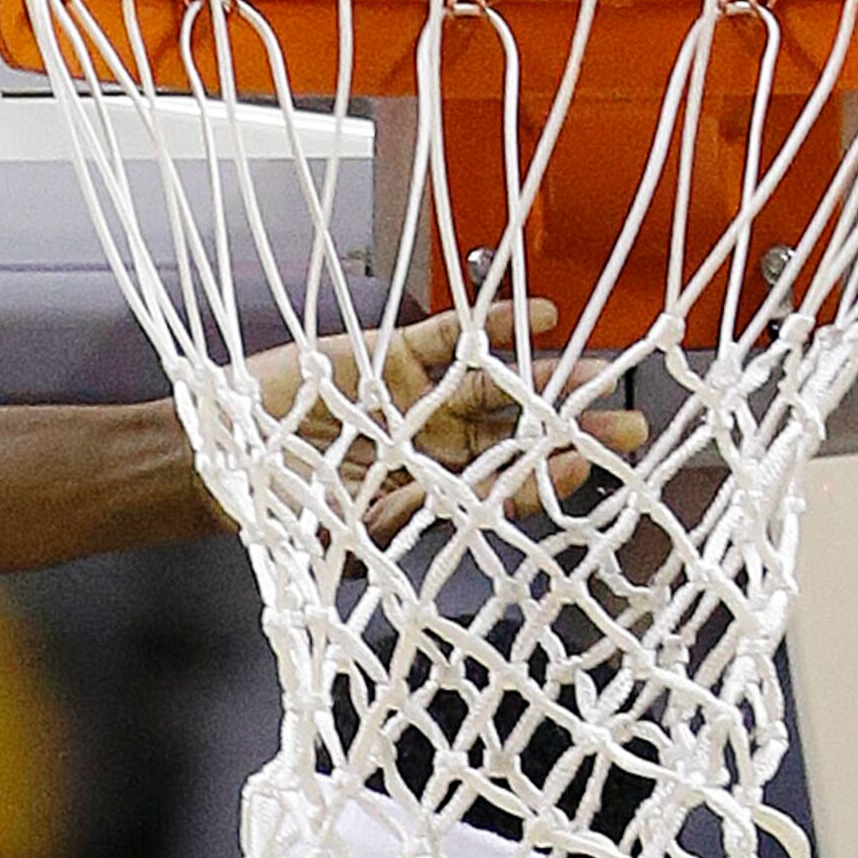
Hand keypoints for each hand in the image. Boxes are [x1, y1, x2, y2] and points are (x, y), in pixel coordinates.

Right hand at [248, 306, 645, 546]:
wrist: (224, 455)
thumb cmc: (276, 508)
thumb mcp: (336, 537)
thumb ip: (389, 534)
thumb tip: (441, 541)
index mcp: (427, 501)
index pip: (500, 492)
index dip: (542, 480)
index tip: (584, 467)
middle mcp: (435, 452)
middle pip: (519, 441)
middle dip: (574, 432)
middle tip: (633, 428)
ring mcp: (421, 403)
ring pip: (501, 388)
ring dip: (551, 379)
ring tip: (603, 370)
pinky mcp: (397, 357)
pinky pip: (458, 338)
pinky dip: (498, 325)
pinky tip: (543, 317)